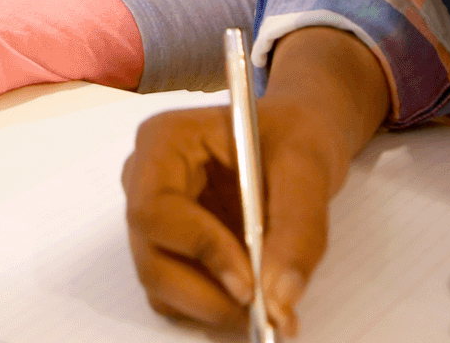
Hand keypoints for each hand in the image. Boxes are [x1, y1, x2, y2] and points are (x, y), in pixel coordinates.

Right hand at [122, 27, 390, 337]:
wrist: (292, 141)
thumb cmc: (291, 135)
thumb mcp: (306, 169)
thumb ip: (298, 230)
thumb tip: (280, 298)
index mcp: (163, 141)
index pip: (155, 208)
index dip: (199, 250)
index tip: (251, 285)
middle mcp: (143, 179)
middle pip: (151, 255)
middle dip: (208, 295)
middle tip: (266, 313)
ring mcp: (153, 217)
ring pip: (160, 283)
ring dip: (213, 308)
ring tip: (268, 304)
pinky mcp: (168, 246)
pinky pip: (176, 294)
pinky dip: (213, 308)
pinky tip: (253, 296)